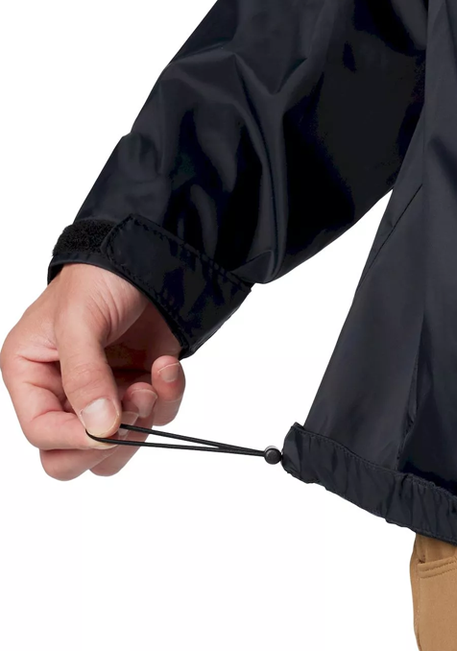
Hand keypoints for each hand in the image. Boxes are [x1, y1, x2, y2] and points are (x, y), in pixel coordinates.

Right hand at [1, 262, 185, 478]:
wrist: (150, 255)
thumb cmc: (99, 278)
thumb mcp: (80, 320)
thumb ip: (85, 375)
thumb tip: (98, 429)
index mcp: (32, 374)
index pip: (42, 432)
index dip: (73, 440)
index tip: (107, 429)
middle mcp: (64, 391)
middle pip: (73, 456)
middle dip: (108, 441)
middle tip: (132, 406)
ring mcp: (105, 392)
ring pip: (120, 444)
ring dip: (144, 418)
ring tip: (151, 381)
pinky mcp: (141, 384)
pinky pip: (157, 414)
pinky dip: (168, 394)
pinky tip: (167, 364)